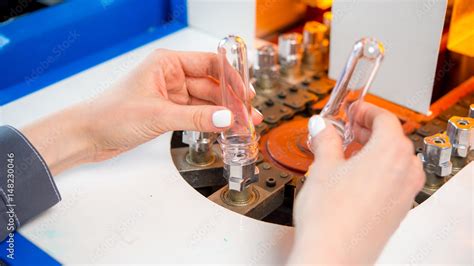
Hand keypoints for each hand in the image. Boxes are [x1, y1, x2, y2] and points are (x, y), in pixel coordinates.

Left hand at [22, 49, 262, 174]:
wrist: (88, 135)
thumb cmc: (111, 114)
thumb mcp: (158, 115)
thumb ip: (196, 118)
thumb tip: (226, 118)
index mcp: (167, 63)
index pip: (209, 64)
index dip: (231, 78)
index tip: (246, 93)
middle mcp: (171, 76)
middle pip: (210, 85)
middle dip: (230, 101)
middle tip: (248, 116)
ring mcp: (170, 95)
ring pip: (205, 102)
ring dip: (222, 114)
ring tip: (241, 125)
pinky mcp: (168, 112)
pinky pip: (196, 114)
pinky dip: (210, 122)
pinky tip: (223, 128)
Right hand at [288, 102, 424, 263]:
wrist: (333, 256)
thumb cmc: (330, 217)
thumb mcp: (323, 167)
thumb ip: (325, 140)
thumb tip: (321, 126)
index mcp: (391, 152)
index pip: (385, 118)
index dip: (365, 110)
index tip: (351, 110)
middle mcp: (405, 171)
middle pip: (393, 137)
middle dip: (367, 129)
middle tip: (346, 128)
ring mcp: (405, 193)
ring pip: (395, 159)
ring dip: (373, 149)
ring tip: (346, 152)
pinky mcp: (399, 210)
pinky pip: (394, 179)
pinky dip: (378, 169)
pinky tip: (353, 176)